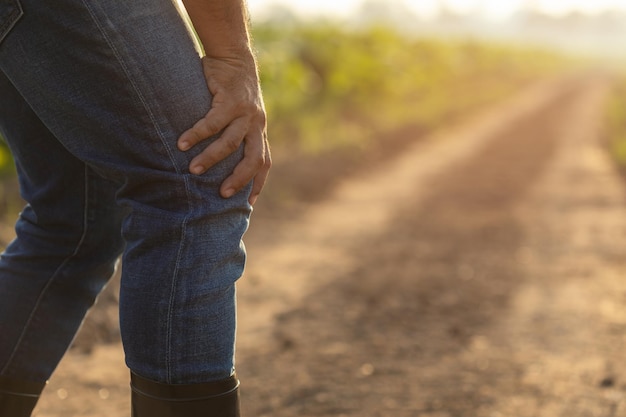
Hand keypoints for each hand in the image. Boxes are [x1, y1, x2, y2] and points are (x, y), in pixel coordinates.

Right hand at [178, 54, 270, 204]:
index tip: (249, 204)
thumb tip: (218, 159)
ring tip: (193, 169)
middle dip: (240, 179)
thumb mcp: (239, 113)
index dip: (258, 183)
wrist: (233, 56)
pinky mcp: (230, 99)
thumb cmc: (231, 88)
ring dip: (211, 158)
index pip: (264, 162)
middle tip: (224, 195)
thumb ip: (234, 132)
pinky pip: (213, 122)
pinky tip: (182, 143)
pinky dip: (198, 134)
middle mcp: (257, 124)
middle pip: (254, 158)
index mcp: (259, 130)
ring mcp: (246, 112)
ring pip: (230, 142)